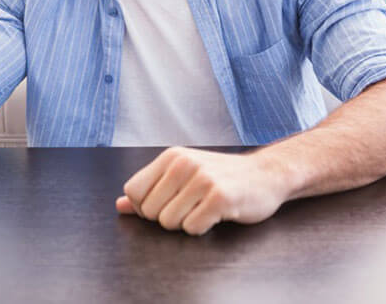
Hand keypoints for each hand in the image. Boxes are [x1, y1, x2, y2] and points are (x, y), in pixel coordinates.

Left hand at [116, 146, 286, 235]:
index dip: (145, 207)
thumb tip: (119, 205)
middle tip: (191, 206)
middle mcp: (184, 163)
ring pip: (169, 222)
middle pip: (149, 211)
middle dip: (167, 218)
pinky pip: (192, 228)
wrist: (266, 175)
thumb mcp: (183, 175)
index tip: (167, 203)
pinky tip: (217, 214)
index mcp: (171, 156)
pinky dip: (202, 228)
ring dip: (186, 224)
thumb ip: (150, 189)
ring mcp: (202, 179)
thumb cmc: (222, 177)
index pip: (132, 191)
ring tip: (204, 208)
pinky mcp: (220, 197)